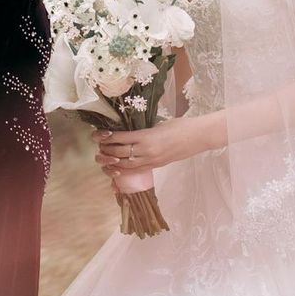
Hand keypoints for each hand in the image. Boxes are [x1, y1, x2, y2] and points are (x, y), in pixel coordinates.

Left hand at [94, 116, 218, 173]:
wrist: (197, 137)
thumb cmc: (180, 125)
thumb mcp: (159, 123)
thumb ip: (144, 129)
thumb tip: (129, 129)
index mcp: (146, 136)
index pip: (120, 138)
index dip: (106, 137)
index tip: (97, 134)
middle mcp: (146, 151)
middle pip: (119, 154)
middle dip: (105, 151)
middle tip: (98, 146)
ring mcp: (151, 160)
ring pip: (124, 165)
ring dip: (111, 163)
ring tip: (102, 159)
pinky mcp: (156, 166)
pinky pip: (135, 171)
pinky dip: (122, 172)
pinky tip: (115, 170)